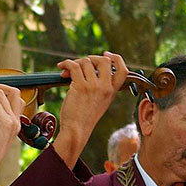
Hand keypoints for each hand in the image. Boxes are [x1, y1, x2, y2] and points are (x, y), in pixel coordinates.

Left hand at [52, 52, 129, 167]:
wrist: (76, 130)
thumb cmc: (84, 118)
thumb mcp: (100, 102)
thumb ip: (101, 87)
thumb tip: (88, 67)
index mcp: (112, 91)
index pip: (123, 70)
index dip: (115, 58)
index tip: (105, 55)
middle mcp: (105, 87)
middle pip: (104, 60)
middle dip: (90, 58)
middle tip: (81, 64)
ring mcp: (94, 86)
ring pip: (86, 62)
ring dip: (74, 63)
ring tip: (67, 73)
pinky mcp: (80, 86)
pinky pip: (73, 66)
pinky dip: (66, 64)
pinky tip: (62, 68)